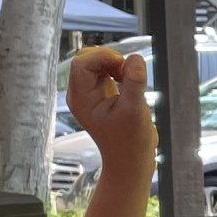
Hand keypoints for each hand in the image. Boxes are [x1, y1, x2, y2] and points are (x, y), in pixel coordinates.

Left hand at [67, 48, 155, 176]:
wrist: (130, 160)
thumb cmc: (131, 141)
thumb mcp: (136, 110)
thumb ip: (134, 82)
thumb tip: (134, 58)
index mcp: (81, 99)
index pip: (81, 63)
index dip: (102, 57)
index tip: (122, 66)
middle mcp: (80, 94)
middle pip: (86, 58)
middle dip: (108, 58)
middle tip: (126, 72)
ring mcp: (89, 93)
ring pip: (95, 62)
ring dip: (113, 63)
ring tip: (127, 79)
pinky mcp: (99, 92)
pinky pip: (103, 70)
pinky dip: (116, 69)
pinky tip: (127, 81)